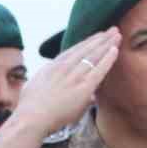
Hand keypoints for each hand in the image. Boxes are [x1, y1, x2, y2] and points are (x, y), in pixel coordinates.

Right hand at [0, 30, 119, 147]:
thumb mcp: (35, 89)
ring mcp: (74, 76)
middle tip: (112, 30)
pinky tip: (115, 50)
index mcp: (52, 67)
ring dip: (106, 44)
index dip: (86, 43)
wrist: (31, 118)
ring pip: (93, 55)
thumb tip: (54, 88)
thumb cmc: (30, 109)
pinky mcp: (83, 87)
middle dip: (99, 38)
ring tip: (116, 34)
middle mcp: (63, 68)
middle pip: (85, 49)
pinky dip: (108, 59)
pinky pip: (99, 69)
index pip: (73, 51)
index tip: (96, 37)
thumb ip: (48, 86)